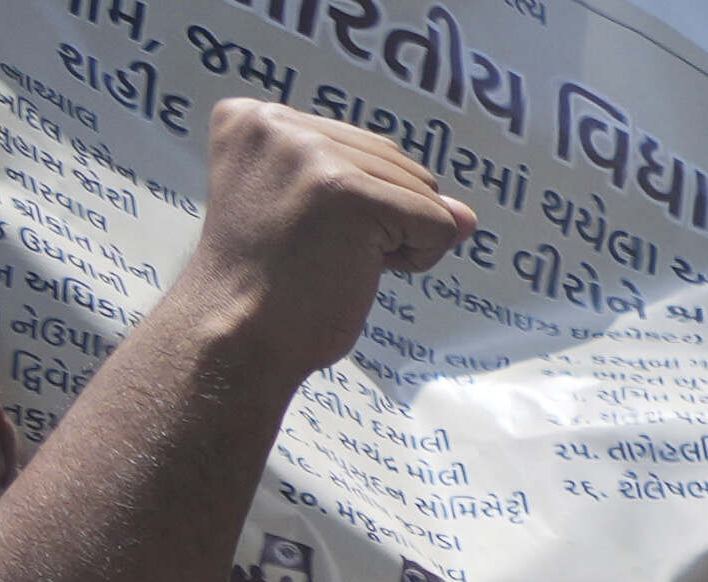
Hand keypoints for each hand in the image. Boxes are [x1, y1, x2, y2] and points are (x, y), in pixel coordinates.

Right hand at [174, 98, 472, 379]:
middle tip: (320, 254)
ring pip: (421, 190)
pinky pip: (436, 222)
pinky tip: (360, 273)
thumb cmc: (273, 289)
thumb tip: (468, 214)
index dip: (358, 203)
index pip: (362, 146)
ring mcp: (310, 153)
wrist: (239, 338)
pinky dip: (419, 258)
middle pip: (395, 160)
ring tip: (332, 262)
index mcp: (255, 118)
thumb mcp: (314, 216)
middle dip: (384, 218)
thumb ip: (382, 190)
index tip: (300, 233)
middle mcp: (276, 123)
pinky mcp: (347, 191)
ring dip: (399, 240)